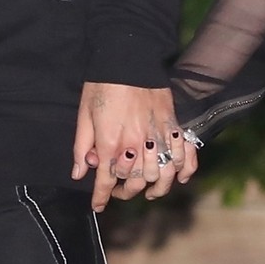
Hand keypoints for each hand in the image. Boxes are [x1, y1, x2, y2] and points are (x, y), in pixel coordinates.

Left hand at [73, 84, 199, 212]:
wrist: (129, 57)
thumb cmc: (102, 84)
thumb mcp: (84, 114)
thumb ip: (82, 146)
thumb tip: (79, 172)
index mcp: (111, 143)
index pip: (106, 181)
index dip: (101, 197)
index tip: (98, 206)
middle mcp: (136, 144)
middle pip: (136, 181)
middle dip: (125, 192)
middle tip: (118, 192)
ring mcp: (158, 136)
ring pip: (163, 175)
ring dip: (157, 188)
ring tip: (150, 191)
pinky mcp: (173, 125)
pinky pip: (184, 155)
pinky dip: (184, 169)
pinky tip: (179, 177)